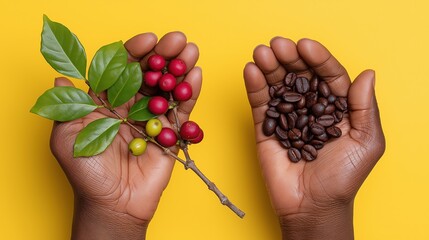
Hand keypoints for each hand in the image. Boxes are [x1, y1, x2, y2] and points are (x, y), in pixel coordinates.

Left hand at [50, 32, 200, 239]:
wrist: (113, 204)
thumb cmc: (87, 174)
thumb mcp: (67, 140)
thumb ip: (66, 109)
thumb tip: (59, 79)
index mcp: (106, 102)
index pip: (121, 68)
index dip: (135, 52)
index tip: (148, 40)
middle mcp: (130, 106)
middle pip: (149, 73)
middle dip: (163, 54)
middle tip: (177, 40)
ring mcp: (152, 119)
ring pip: (168, 87)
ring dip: (180, 67)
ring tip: (191, 50)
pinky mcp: (171, 134)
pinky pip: (181, 110)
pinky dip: (189, 93)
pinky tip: (196, 76)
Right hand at [243, 37, 384, 238]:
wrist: (313, 206)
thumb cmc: (343, 178)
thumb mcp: (367, 142)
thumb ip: (365, 108)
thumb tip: (367, 73)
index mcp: (336, 108)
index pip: (328, 76)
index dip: (318, 59)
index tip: (305, 46)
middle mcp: (310, 107)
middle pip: (299, 75)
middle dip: (289, 58)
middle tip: (278, 45)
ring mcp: (287, 116)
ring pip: (278, 85)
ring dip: (269, 66)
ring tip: (261, 52)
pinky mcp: (266, 127)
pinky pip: (261, 103)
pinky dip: (255, 86)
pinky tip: (252, 70)